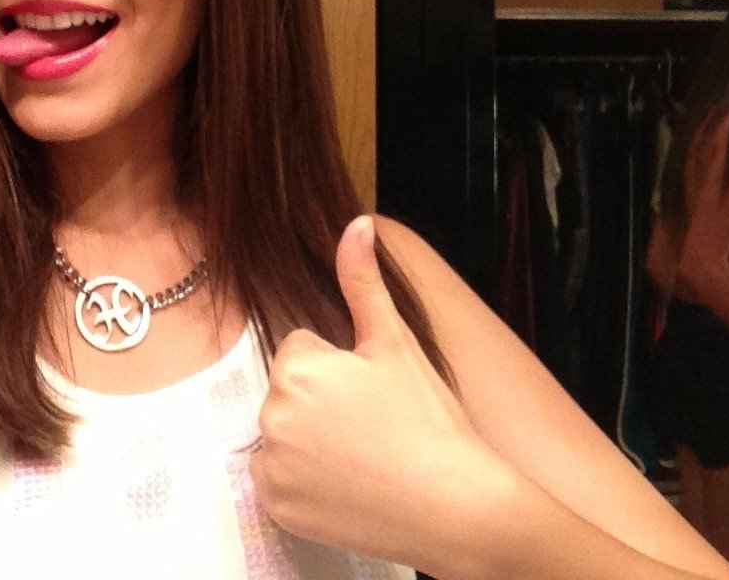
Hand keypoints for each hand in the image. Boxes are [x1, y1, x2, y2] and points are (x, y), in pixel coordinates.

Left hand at [249, 216, 516, 572]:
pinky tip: (346, 486)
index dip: (338, 369)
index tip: (371, 394)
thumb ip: (363, 279)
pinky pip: (278, 481)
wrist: (457, 507)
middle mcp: (272, 414)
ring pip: (282, 435)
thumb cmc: (429, 421)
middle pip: (288, 393)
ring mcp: (272, 466)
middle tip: (370, 426)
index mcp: (296, 368)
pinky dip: (303, 484)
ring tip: (362, 457)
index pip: (300, 352)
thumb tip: (357, 221)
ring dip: (309, 442)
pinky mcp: (277, 506)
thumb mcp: (396, 342)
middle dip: (320, 403)